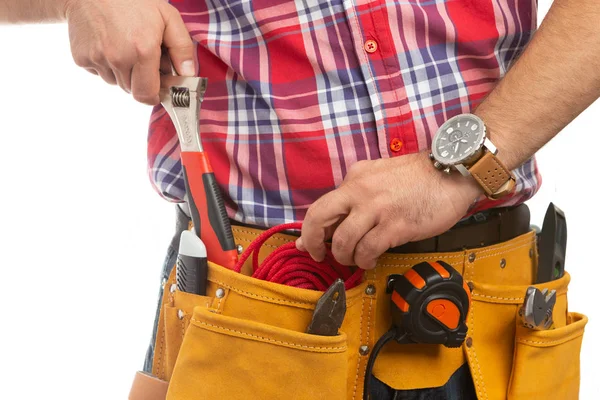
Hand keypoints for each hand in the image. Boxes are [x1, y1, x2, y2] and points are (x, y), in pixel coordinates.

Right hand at [64, 0, 194, 104]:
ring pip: (117, 83)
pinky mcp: (82, 59)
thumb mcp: (167, 16)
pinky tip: (110, 45)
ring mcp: (98, 59)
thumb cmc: (133, 0)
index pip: (148, 95)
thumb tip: (187, 74)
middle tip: (145, 60)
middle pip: (133, 91)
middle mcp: (118, 59)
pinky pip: (101, 73)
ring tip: (126, 48)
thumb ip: (182, 48)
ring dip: (125, 73)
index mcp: (142, 50)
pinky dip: (108, 66)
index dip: (155, 94)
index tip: (160, 86)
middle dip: (143, 82)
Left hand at [296, 152, 481, 269]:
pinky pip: (368, 250)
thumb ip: (355, 194)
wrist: (452, 172)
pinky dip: (365, 260)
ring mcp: (377, 209)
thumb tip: (332, 221)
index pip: (320, 206)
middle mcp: (360, 191)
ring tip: (356, 258)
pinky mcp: (395, 225)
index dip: (309, 231)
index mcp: (354, 179)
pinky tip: (371, 259)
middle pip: (320, 220)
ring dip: (346, 257)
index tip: (307, 245)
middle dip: (313, 243)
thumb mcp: (378, 175)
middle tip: (321, 256)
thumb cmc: (418, 177)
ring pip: (344, 241)